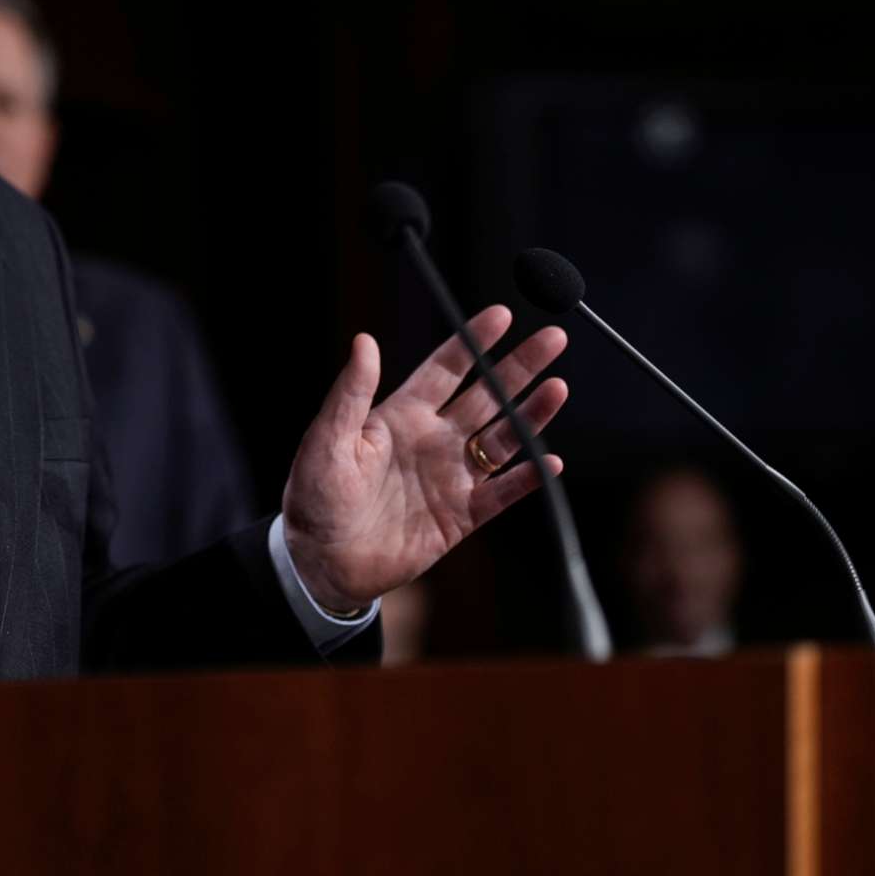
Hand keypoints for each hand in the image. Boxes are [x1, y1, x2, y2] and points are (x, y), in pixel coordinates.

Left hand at [280, 307, 567, 614]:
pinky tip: (550, 460)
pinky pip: (501, 494)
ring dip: (531, 414)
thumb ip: (351, 392)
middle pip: (486, 395)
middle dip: (519, 367)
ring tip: (558, 387)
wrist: (321, 561)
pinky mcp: (460, 516)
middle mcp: (433, 439)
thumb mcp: (327, 439)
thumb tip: (364, 340)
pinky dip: (526, 479)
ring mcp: (450, 476)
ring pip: (502, 438)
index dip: (474, 341)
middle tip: (554, 337)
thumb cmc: (315, 496)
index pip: (446, 369)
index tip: (502, 314)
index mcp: (402, 415)